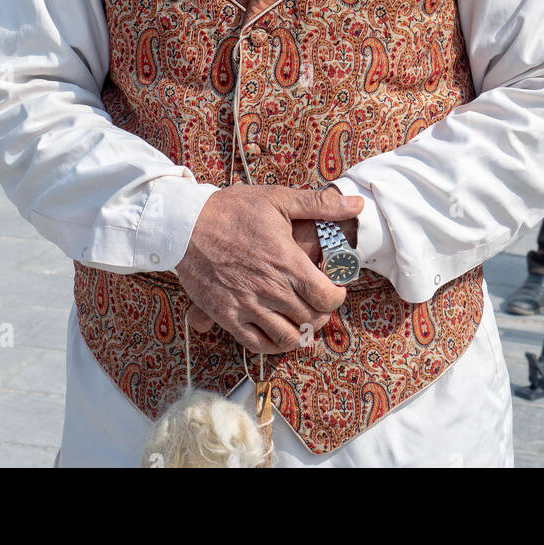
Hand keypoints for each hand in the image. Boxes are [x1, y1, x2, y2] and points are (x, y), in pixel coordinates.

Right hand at [175, 184, 363, 354]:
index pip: (327, 296)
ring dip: (301, 332)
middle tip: (320, 302)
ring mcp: (247, 305)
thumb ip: (321, 204)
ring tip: (302, 319)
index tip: (335, 288)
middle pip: (311, 318)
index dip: (337, 296)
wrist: (185, 224)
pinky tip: (279, 334)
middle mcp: (270, 288)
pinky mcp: (226, 316)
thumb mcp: (278, 199)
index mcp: (287, 261)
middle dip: (322, 313)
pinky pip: (257, 344)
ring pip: (288, 337)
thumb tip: (357, 203)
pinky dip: (275, 345)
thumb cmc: (233, 209)